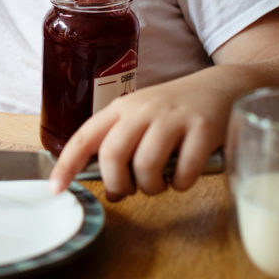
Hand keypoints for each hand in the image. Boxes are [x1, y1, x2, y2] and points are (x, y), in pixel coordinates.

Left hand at [48, 76, 230, 199]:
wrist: (222, 87)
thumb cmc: (175, 112)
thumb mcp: (142, 122)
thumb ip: (123, 150)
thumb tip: (111, 191)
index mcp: (121, 108)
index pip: (85, 137)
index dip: (67, 164)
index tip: (56, 188)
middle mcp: (143, 110)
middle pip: (113, 154)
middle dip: (117, 184)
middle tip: (130, 190)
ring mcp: (173, 118)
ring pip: (146, 166)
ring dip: (151, 187)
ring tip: (160, 183)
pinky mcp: (203, 129)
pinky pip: (184, 171)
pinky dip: (181, 184)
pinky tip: (184, 176)